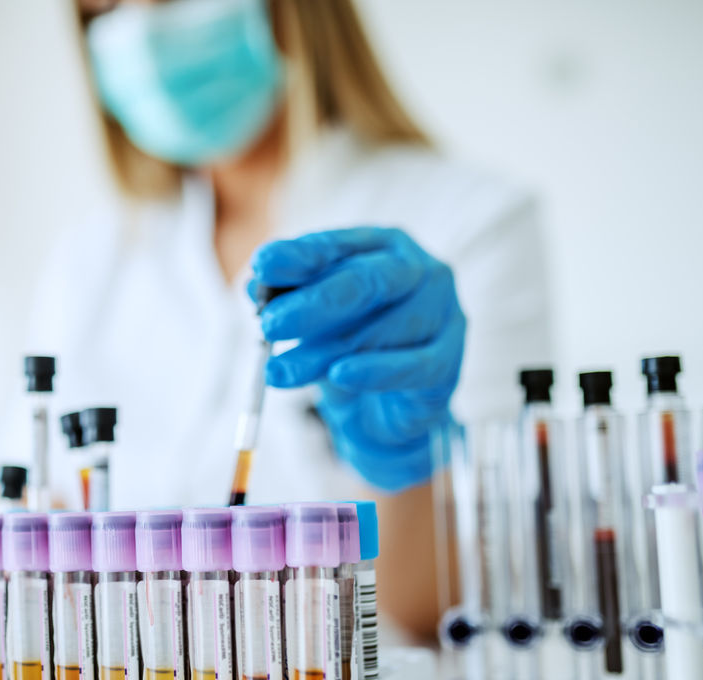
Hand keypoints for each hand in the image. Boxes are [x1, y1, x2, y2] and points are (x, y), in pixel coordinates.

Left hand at [248, 227, 464, 491]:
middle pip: (366, 281)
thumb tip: (253, 287)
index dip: (298, 256)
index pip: (336, 245)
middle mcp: (419, 270)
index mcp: (381, 246)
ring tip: (278, 373)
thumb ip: (286, 301)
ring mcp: (443, 313)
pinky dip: (374, 372)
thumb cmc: (346, 349)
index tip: (261, 266)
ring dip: (323, 352)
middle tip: (269, 325)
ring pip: (380, 330)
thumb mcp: (309, 323)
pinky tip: (340, 377)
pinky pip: (413, 366)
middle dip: (313, 303)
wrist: (384, 411)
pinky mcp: (449, 360)